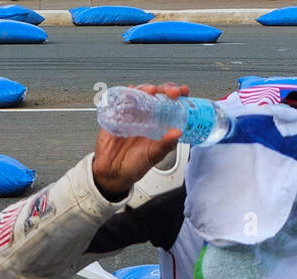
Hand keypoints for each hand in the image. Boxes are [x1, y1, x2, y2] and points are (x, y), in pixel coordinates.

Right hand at [91, 82, 187, 200]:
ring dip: (147, 88)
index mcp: (160, 124)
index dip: (178, 95)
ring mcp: (132, 113)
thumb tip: (178, 133)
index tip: (183, 92)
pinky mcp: (117, 114)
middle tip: (171, 92)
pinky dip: (126, 93)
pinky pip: (121, 99)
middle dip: (165, 89)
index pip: (171, 105)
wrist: (112, 172)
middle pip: (158, 94)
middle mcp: (147, 116)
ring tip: (151, 91)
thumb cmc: (135, 165)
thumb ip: (165, 145)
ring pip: (141, 93)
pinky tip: (130, 91)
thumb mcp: (154, 156)